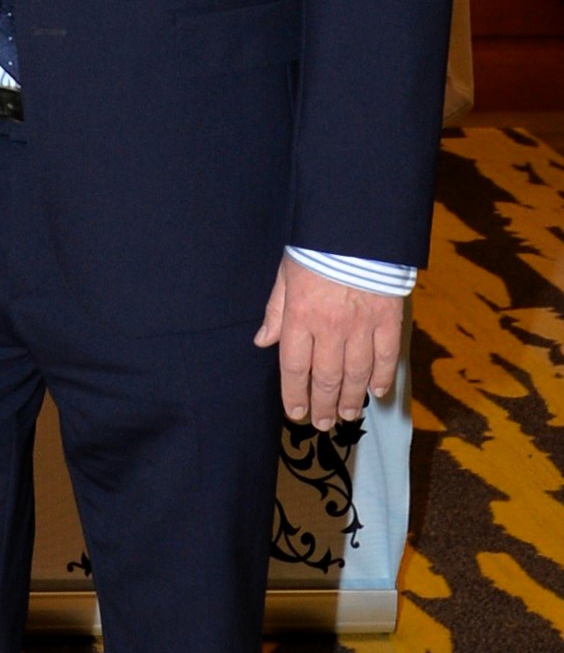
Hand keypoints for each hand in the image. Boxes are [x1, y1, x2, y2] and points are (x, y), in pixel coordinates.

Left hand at [254, 252, 403, 428]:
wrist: (356, 229)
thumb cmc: (316, 251)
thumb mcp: (285, 276)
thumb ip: (275, 312)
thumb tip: (263, 342)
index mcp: (300, 317)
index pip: (295, 368)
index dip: (295, 394)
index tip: (296, 412)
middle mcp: (329, 328)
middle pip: (327, 378)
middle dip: (324, 405)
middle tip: (324, 423)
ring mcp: (361, 326)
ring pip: (356, 374)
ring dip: (352, 399)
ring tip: (348, 415)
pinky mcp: (388, 319)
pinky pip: (386, 356)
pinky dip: (383, 377)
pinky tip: (378, 392)